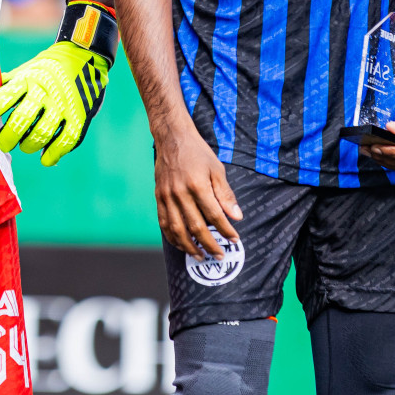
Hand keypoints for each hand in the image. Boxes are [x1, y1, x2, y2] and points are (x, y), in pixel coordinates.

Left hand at [0, 41, 110, 166]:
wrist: (82, 57)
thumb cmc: (45, 69)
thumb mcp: (24, 70)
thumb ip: (5, 85)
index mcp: (27, 79)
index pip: (4, 97)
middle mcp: (44, 92)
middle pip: (21, 120)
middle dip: (8, 137)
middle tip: (3, 143)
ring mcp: (62, 105)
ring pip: (41, 134)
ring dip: (29, 145)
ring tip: (24, 145)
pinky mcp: (79, 116)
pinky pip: (66, 140)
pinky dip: (54, 153)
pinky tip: (45, 158)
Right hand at [153, 123, 242, 258]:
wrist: (172, 138)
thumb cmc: (198, 153)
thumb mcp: (217, 170)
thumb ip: (225, 195)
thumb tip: (236, 216)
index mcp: (197, 185)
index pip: (214, 215)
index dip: (225, 230)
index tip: (234, 239)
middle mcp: (180, 193)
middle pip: (195, 226)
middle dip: (209, 244)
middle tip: (219, 255)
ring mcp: (167, 196)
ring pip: (177, 229)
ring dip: (189, 246)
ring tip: (200, 256)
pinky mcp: (158, 197)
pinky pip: (163, 222)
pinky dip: (172, 237)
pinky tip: (181, 244)